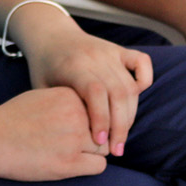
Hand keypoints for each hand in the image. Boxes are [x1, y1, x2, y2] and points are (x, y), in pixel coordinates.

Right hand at [0, 87, 109, 180]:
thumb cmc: (12, 118)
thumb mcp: (43, 96)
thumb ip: (68, 101)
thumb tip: (90, 109)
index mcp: (71, 96)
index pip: (99, 108)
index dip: (91, 119)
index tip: (76, 127)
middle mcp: (76, 115)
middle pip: (104, 127)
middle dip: (95, 136)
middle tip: (76, 144)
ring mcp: (74, 140)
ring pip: (105, 147)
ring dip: (93, 152)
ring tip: (73, 153)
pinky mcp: (69, 164)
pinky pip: (99, 166)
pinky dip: (91, 166)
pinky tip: (74, 164)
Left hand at [19, 14, 152, 156]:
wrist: (49, 35)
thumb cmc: (43, 68)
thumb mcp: (41, 88)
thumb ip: (58, 108)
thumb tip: (76, 139)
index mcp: (73, 65)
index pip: (95, 92)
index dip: (101, 119)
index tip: (100, 142)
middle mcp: (95, 56)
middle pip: (118, 93)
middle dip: (120, 126)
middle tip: (115, 150)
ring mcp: (110, 51)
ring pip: (130, 86)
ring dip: (130, 115)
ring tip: (121, 138)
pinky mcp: (119, 50)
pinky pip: (142, 63)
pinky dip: (144, 81)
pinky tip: (132, 103)